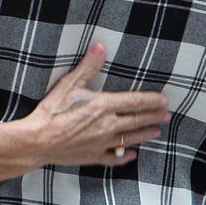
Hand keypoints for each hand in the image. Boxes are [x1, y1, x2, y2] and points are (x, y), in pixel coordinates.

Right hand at [25, 42, 169, 166]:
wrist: (38, 140)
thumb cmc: (52, 111)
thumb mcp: (69, 84)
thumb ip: (88, 67)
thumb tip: (100, 47)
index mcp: (104, 106)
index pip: (134, 102)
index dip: (151, 100)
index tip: (164, 100)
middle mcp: (108, 125)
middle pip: (136, 120)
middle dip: (153, 117)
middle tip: (167, 115)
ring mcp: (102, 143)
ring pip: (130, 138)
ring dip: (145, 134)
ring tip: (157, 131)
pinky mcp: (93, 156)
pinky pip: (114, 157)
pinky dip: (125, 156)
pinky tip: (133, 155)